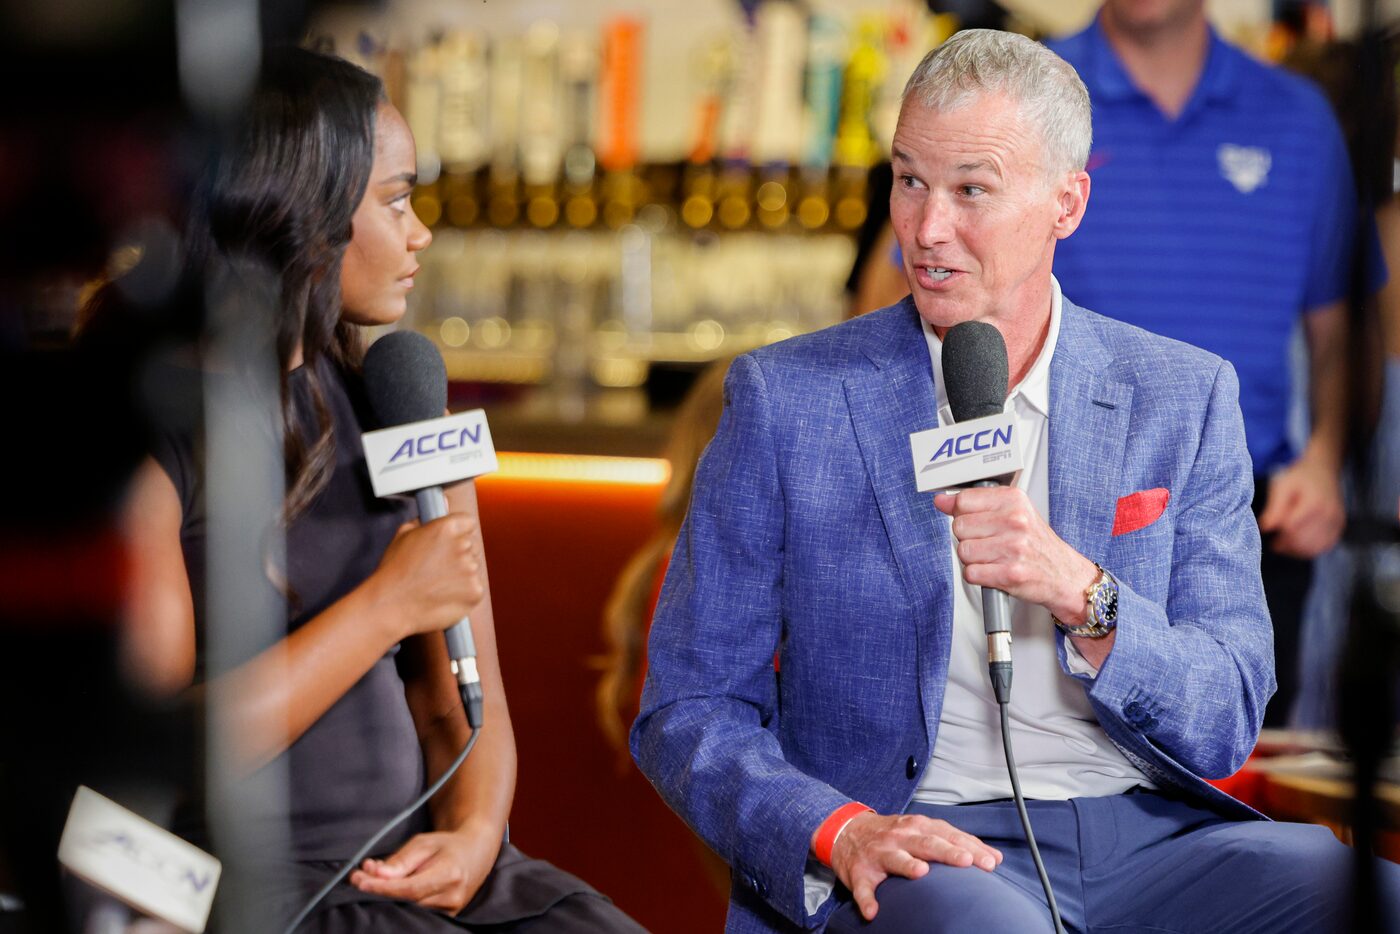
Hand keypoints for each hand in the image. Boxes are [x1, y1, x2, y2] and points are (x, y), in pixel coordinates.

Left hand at [349, 830, 494, 912]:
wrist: (475, 854)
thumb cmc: (447, 846)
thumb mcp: (425, 843)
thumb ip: (401, 860)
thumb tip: (377, 875)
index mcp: (449, 874)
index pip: (409, 889)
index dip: (382, 887)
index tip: (360, 881)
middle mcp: (451, 897)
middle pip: (406, 902)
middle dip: (378, 890)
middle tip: (359, 877)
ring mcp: (450, 910)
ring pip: (408, 910)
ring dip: (386, 896)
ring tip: (373, 880)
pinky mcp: (446, 917)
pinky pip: (416, 913)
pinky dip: (399, 903)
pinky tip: (390, 890)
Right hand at [370, 514, 483, 640]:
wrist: (390, 605)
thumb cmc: (394, 571)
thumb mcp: (404, 535)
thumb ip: (426, 519)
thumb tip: (442, 502)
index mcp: (447, 527)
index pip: (468, 523)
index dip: (457, 534)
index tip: (448, 544)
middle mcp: (462, 545)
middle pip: (470, 546)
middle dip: (458, 555)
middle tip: (436, 568)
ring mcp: (471, 569)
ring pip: (472, 568)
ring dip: (461, 575)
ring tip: (436, 584)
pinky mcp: (475, 591)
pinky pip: (475, 588)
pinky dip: (463, 593)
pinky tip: (443, 595)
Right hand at [829, 812, 1001, 921]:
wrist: (847, 831)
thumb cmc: (894, 835)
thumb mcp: (923, 830)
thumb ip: (955, 842)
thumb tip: (995, 858)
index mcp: (918, 826)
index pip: (949, 835)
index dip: (970, 846)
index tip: (991, 862)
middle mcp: (900, 836)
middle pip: (927, 843)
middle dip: (947, 851)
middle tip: (966, 861)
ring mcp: (878, 853)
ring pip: (895, 859)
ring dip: (907, 865)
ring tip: (921, 873)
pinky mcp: (859, 872)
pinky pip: (863, 889)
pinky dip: (866, 900)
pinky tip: (873, 911)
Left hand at [934, 486, 1097, 624]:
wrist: (1065, 575)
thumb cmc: (1037, 544)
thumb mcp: (1012, 513)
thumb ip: (975, 504)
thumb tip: (942, 500)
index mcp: (1014, 500)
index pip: (963, 501)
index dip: (961, 514)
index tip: (971, 520)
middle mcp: (1015, 521)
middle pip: (959, 527)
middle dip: (968, 539)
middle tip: (988, 543)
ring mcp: (1013, 548)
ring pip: (963, 552)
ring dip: (973, 559)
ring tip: (993, 558)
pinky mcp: (1010, 573)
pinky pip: (971, 573)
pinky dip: (978, 576)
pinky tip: (994, 571)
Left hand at [1258, 452, 1343, 558]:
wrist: (1323, 471)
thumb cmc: (1299, 478)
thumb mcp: (1282, 486)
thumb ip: (1275, 507)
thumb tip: (1266, 528)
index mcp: (1314, 503)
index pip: (1292, 528)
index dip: (1278, 533)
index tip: (1268, 531)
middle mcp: (1329, 515)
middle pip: (1302, 541)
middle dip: (1284, 543)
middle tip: (1274, 541)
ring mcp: (1336, 523)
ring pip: (1313, 548)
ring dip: (1295, 550)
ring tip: (1282, 544)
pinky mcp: (1338, 528)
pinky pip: (1322, 547)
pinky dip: (1307, 550)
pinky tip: (1296, 545)